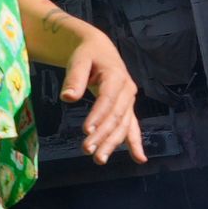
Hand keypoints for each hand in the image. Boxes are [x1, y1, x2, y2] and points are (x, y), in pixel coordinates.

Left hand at [57, 27, 148, 164]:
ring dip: (113, 143)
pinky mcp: (127, 108)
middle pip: (116, 116)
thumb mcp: (78, 60)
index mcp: (116, 76)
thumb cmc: (87, 54)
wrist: (99, 49)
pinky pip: (132, 127)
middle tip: (87, 150)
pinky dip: (135, 143)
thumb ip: (74, 78)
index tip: (86, 131)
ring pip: (123, 125)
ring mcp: (128, 101)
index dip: (98, 116)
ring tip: (99, 159)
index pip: (107, 99)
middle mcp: (126, 91)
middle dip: (103, 135)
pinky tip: (139, 159)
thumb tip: (67, 97)